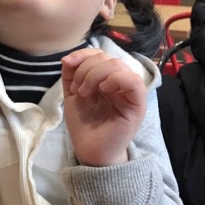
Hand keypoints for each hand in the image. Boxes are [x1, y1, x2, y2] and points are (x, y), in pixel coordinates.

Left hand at [61, 49, 145, 166]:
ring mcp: (129, 92)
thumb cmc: (84, 123)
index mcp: (105, 77)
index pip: (99, 54)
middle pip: (107, 58)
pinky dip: (116, 79)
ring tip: (84, 92)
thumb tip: (67, 57)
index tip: (68, 66)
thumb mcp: (72, 94)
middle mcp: (119, 82)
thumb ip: (70, 74)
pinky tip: (104, 89)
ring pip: (118, 65)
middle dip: (86, 69)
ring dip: (95, 75)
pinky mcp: (137, 104)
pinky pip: (134, 81)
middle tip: (77, 89)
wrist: (90, 150)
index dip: (83, 54)